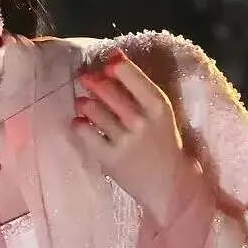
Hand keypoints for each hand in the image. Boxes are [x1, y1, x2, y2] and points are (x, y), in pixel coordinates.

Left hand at [71, 52, 196, 225]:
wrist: (169, 184)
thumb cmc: (164, 144)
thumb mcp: (161, 114)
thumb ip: (140, 91)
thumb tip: (111, 62)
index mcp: (158, 106)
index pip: (132, 76)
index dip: (115, 65)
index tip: (107, 63)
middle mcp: (140, 121)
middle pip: (108, 91)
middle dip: (92, 81)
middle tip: (84, 78)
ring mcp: (124, 140)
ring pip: (94, 111)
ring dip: (84, 102)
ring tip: (82, 102)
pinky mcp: (109, 158)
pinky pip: (85, 134)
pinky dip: (78, 125)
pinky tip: (80, 123)